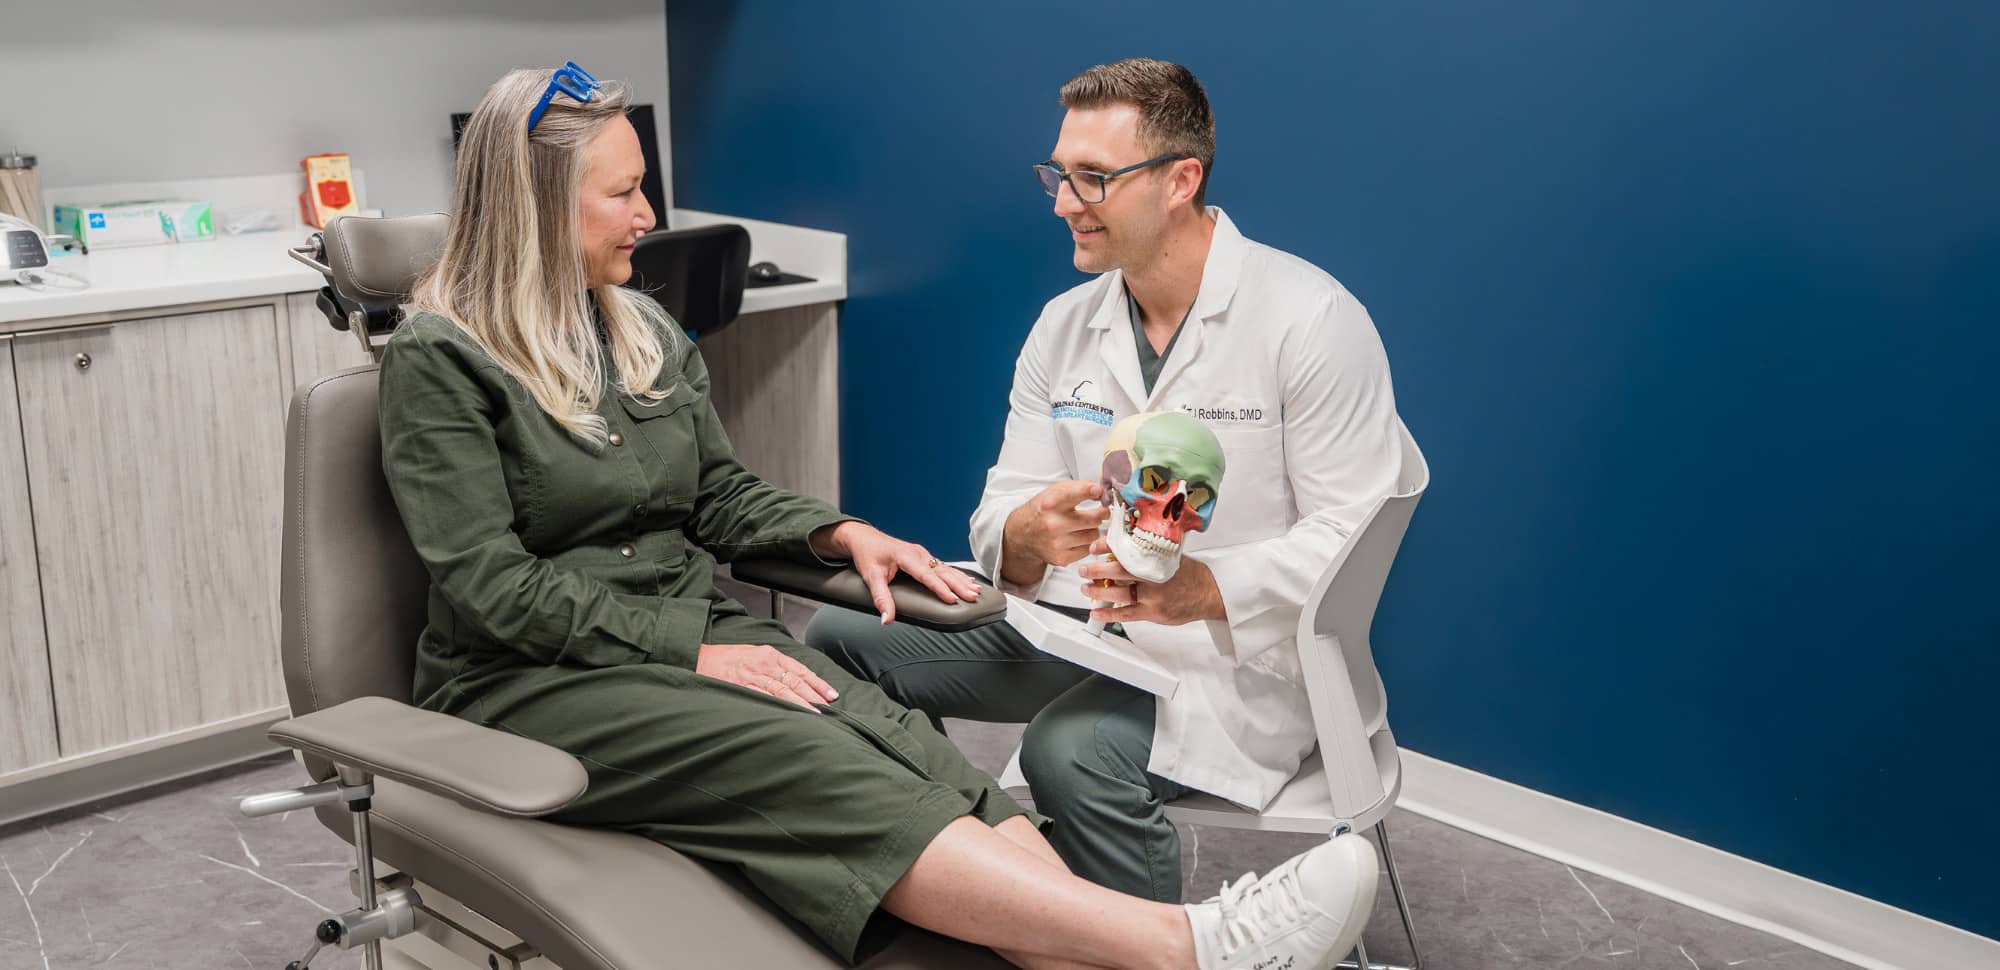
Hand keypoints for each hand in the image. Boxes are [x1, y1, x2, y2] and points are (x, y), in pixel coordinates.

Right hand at [696, 643, 839, 708]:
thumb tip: (795, 682)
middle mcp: (764, 664)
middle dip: (814, 695)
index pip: (800, 670)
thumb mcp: (754, 654)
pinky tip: (790, 714)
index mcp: (769, 654)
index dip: (818, 683)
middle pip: (796, 681)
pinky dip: (779, 706)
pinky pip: (764, 698)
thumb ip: (773, 666)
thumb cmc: (726, 658)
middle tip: (830, 709)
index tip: (831, 695)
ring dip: (801, 703)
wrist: (699, 658)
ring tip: (816, 715)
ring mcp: (753, 676)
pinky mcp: (741, 686)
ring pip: (783, 691)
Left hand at [810, 521, 981, 623]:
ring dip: (961, 580)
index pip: (927, 575)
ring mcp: (922, 554)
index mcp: (906, 556)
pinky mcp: (923, 557)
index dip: (940, 588)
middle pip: (942, 571)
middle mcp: (918, 553)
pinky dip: (956, 574)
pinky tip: (967, 580)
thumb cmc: (867, 555)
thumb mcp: (870, 577)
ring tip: (976, 590)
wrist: (863, 537)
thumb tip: (886, 619)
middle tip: (973, 596)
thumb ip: (880, 599)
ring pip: (946, 568)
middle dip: (959, 584)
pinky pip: (943, 566)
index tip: (952, 599)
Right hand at [1001, 481, 1109, 584]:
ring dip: (1094, 529)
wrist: (1023, 534)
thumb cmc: (1043, 510)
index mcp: (1051, 503)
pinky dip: (1087, 543)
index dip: (1090, 490)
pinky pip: (1088, 549)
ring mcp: (1057, 543)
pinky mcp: (1061, 558)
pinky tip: (1078, 537)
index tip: (1099, 490)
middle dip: (1102, 513)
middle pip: (1094, 519)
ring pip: (1094, 535)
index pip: (1075, 494)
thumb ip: (1079, 487)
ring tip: (1085, 525)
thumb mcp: (1055, 491)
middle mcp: (1053, 524)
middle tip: (1102, 511)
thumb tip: (1101, 492)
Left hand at [1076, 536, 1226, 626]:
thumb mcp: (1170, 554)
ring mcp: (1153, 596)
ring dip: (1098, 592)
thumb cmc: (1188, 573)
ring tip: (1086, 588)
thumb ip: (1148, 550)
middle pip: (1119, 571)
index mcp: (1157, 558)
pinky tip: (1096, 613)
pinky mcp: (1153, 613)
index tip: (1095, 546)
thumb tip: (1121, 542)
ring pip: (1119, 594)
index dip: (1108, 546)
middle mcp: (1154, 576)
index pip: (1127, 549)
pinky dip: (1109, 614)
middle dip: (1097, 570)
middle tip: (1084, 569)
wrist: (1208, 593)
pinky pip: (1126, 614)